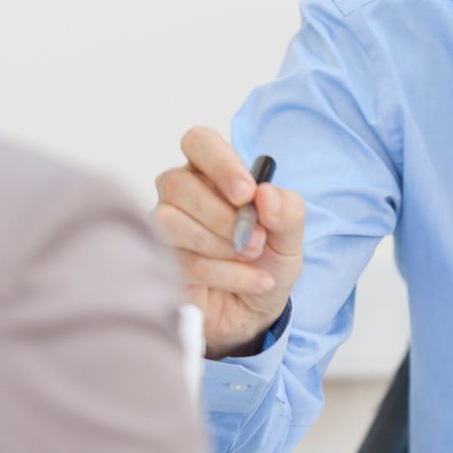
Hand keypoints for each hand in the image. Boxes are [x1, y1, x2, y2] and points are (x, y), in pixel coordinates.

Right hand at [151, 127, 304, 358]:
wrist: (257, 311)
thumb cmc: (266, 262)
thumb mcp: (290, 237)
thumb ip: (288, 211)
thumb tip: (266, 194)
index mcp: (212, 173)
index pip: (198, 141)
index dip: (219, 162)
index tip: (246, 193)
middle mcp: (181, 195)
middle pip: (177, 183)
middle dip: (224, 216)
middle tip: (257, 240)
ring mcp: (166, 229)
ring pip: (172, 222)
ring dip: (223, 246)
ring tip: (253, 258)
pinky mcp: (161, 264)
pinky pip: (183, 262)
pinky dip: (227, 274)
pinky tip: (253, 282)